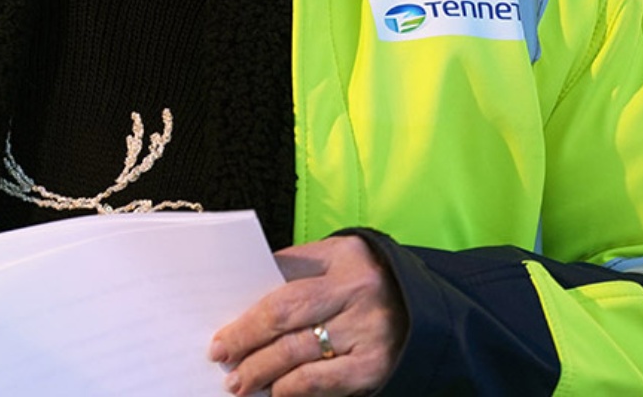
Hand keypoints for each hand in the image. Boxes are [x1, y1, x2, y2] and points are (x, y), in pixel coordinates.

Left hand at [208, 234, 405, 395]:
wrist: (422, 303)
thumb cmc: (363, 278)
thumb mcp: (333, 259)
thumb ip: (291, 271)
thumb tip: (239, 299)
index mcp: (342, 260)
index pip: (283, 290)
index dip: (247, 319)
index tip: (219, 338)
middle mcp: (358, 295)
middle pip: (287, 321)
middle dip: (247, 346)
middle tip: (223, 361)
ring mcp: (369, 333)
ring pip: (301, 356)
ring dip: (264, 374)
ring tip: (241, 384)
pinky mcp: (376, 366)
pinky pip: (325, 383)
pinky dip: (295, 390)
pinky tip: (277, 393)